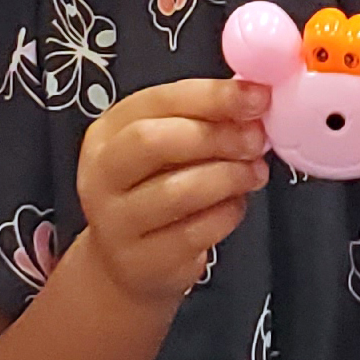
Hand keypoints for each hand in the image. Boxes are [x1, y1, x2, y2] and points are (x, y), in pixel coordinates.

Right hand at [75, 79, 267, 305]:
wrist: (127, 263)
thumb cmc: (154, 190)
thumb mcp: (166, 147)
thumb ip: (199, 120)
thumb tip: (252, 101)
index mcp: (107, 132)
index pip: (158, 101)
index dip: (213, 96)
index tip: (258, 97)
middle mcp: (101, 174)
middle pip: (155, 141)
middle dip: (216, 136)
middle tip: (256, 140)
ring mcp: (116, 221)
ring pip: (177, 190)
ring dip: (229, 176)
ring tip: (254, 172)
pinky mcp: (142, 261)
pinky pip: (195, 232)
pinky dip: (227, 213)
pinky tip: (236, 204)